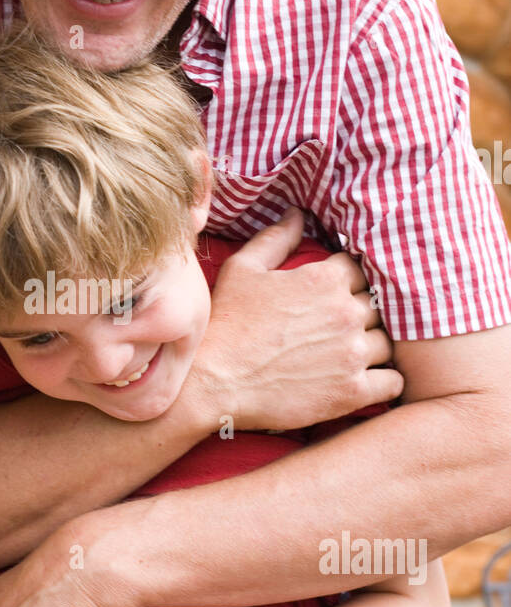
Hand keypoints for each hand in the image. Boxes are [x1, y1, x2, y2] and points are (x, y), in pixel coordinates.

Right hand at [183, 208, 402, 431]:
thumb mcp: (242, 269)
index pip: (361, 271)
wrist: (212, 382)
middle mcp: (346, 313)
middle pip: (378, 306)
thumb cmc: (225, 324)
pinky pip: (393, 382)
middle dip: (362, 314)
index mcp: (325, 279)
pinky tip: (365, 379)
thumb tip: (298, 215)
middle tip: (337, 329)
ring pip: (387, 343)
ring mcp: (352, 354)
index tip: (334, 296)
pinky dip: (384, 380)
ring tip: (349, 354)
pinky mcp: (352, 391)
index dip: (349, 282)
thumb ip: (276, 239)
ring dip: (372, 346)